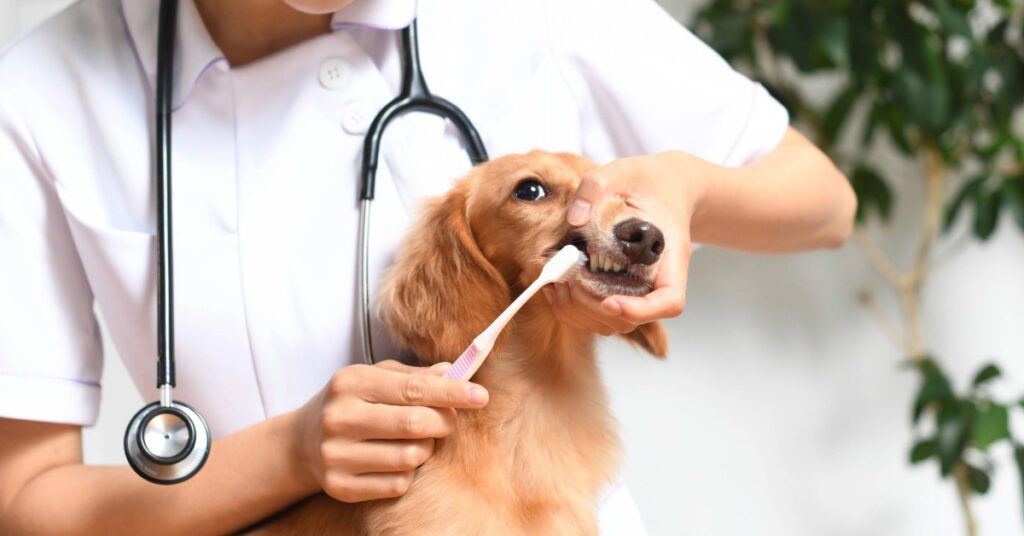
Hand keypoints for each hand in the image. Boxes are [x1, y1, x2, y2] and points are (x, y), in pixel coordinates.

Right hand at [291, 360, 488, 501]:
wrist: (301, 443)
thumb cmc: (351, 403)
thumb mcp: (375, 378)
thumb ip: (415, 375)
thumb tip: (455, 372)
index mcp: (351, 383)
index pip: (413, 388)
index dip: (452, 392)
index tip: (480, 396)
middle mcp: (339, 418)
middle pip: (415, 424)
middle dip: (444, 422)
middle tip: (447, 420)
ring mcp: (337, 455)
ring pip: (410, 457)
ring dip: (426, 448)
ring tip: (414, 439)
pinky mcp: (340, 486)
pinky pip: (398, 484)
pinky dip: (408, 472)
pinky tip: (394, 459)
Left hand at [544, 153, 703, 334]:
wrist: (666, 186)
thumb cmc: (648, 180)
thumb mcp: (622, 171)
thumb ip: (594, 188)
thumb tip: (574, 220)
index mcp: (670, 257)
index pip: (670, 301)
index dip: (641, 310)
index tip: (610, 301)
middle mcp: (658, 280)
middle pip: (634, 319)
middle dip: (594, 308)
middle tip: (567, 281)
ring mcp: (639, 288)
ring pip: (614, 323)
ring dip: (580, 312)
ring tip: (557, 284)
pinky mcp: (621, 289)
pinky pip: (600, 315)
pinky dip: (574, 310)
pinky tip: (555, 287)